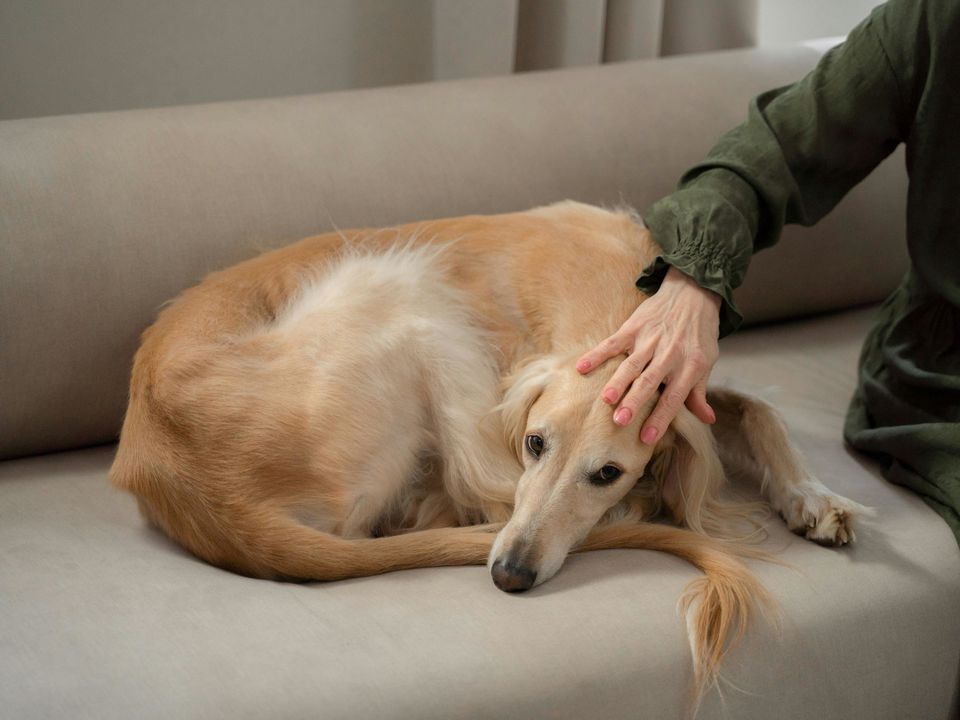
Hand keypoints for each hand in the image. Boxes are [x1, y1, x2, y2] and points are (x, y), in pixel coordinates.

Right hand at [575, 267, 720, 443]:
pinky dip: (597, 354)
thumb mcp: (706, 362)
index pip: (673, 397)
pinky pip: (612, 342)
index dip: (660, 418)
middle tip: (621, 421)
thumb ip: (700, 393)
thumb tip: (707, 420)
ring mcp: (650, 339)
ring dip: (618, 381)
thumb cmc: (699, 334)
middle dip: (635, 401)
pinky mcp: (634, 327)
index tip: (646, 437)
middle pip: (650, 382)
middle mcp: (669, 354)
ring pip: (631, 364)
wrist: (692, 294)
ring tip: (606, 399)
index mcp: (689, 366)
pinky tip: (582, 367)